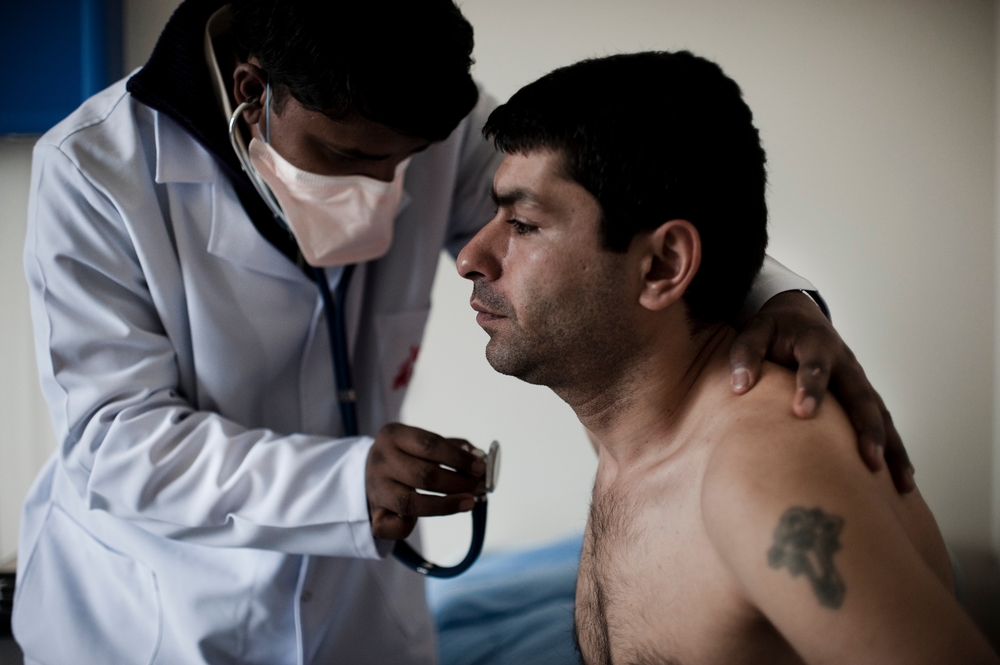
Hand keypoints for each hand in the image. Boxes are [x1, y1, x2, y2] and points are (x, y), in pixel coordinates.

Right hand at [366, 422, 485, 539]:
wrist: (368, 473)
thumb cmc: (407, 457)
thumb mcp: (423, 443)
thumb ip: (453, 448)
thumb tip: (481, 460)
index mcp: (393, 435)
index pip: (430, 445)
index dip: (458, 458)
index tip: (480, 468)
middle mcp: (380, 461)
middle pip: (423, 475)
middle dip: (457, 483)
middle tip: (477, 486)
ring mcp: (375, 489)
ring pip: (410, 503)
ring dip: (445, 505)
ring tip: (469, 502)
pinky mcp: (374, 514)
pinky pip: (394, 527)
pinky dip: (410, 526)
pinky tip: (428, 517)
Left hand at [729, 290, 914, 493]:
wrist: (799, 316)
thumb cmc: (774, 329)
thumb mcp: (755, 330)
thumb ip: (746, 354)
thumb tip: (740, 386)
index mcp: (817, 343)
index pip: (815, 367)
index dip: (810, 388)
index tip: (802, 413)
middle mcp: (846, 363)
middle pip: (861, 397)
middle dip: (867, 429)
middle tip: (868, 461)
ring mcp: (859, 380)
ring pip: (880, 415)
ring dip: (891, 447)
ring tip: (899, 484)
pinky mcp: (863, 395)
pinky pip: (883, 423)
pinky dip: (894, 450)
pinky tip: (901, 482)